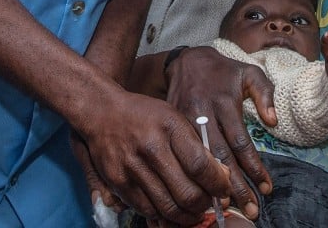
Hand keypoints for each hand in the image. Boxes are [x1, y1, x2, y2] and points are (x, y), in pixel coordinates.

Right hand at [73, 86, 231, 225]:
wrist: (103, 112)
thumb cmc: (145, 115)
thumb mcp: (175, 118)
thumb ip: (198, 146)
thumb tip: (222, 176)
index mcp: (169, 127)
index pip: (200, 165)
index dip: (217, 184)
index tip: (224, 189)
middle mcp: (150, 148)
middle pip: (186, 192)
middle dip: (204, 204)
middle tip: (209, 203)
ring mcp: (132, 167)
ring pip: (168, 207)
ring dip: (186, 215)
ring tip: (193, 210)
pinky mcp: (118, 182)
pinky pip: (147, 210)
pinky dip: (164, 215)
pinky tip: (172, 208)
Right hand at [165, 46, 275, 220]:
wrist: (186, 60)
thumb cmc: (224, 70)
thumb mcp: (250, 72)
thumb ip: (265, 93)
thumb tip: (273, 121)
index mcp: (224, 101)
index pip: (241, 141)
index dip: (254, 167)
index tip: (266, 188)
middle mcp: (202, 113)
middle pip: (221, 157)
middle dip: (237, 186)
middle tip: (251, 209)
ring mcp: (183, 121)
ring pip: (199, 160)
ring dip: (214, 186)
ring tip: (228, 207)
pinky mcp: (170, 126)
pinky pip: (181, 156)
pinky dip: (191, 176)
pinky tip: (200, 192)